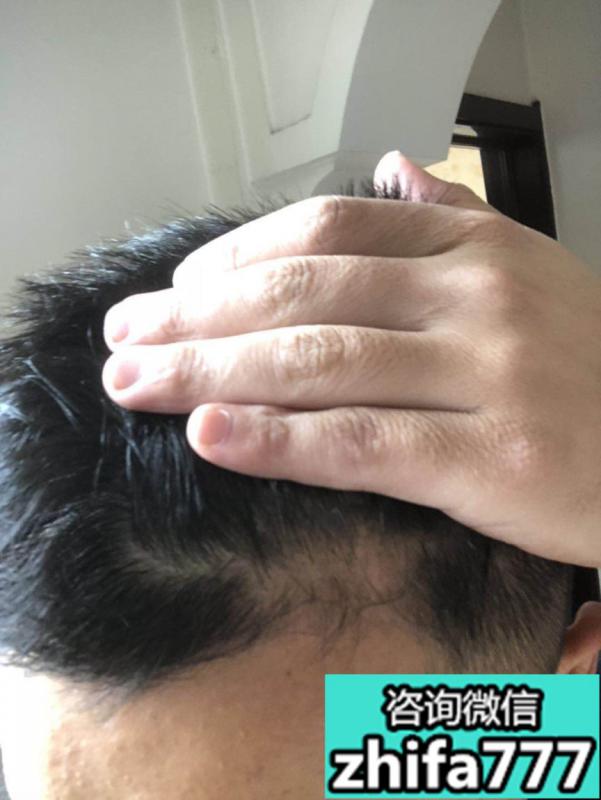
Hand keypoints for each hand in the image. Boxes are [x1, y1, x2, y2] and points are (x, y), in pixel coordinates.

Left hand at [102, 152, 600, 567]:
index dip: (237, 256)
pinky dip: (277, 438)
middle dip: (198, 316)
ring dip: (210, 370)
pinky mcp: (493, 458)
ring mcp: (486, 373)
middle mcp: (475, 297)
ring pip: (319, 362)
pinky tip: (211, 433)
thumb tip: (391, 168)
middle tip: (128, 339)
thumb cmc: (594, 369)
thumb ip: (456, 217)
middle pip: (304, 293)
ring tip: (138, 384)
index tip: (178, 288)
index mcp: (476, 248)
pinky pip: (363, 443)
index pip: (330, 232)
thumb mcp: (535, 270)